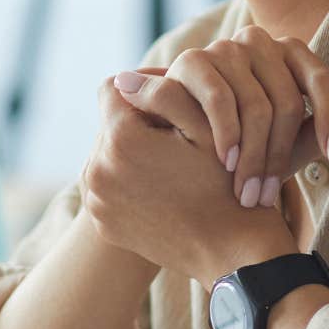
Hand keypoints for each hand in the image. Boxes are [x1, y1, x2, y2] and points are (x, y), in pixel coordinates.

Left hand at [84, 78, 297, 288]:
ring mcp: (97, 201)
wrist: (232, 250)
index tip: (172, 99)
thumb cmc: (226, 182)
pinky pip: (108, 186)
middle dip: (138, 123)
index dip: (143, 85)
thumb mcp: (205, 128)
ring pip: (106, 154)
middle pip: (110, 124)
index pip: (112, 89)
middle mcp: (96, 170)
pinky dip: (128, 182)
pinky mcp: (103, 223)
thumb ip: (164, 92)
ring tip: (171, 165)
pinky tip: (162, 190)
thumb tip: (125, 78)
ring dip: (131, 152)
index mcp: (119, 139)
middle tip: (178, 137)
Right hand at [122, 28, 328, 208]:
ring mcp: (224, 48)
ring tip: (247, 193)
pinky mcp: (191, 60)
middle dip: (279, 156)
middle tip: (269, 198)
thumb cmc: (239, 142)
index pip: (321, 80)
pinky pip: (219, 98)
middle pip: (287, 100)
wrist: (175, 142)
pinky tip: (225, 163)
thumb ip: (323, 124)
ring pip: (255, 104)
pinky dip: (225, 135)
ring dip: (252, 156)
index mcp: (289, 54)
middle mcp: (259, 41)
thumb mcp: (283, 141)